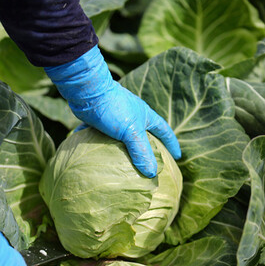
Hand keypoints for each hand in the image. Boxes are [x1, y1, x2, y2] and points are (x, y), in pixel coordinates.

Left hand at [45, 45, 181, 177]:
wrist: (87, 92)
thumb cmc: (113, 108)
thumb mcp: (131, 131)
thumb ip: (141, 151)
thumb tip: (152, 173)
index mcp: (145, 116)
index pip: (164, 131)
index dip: (172, 144)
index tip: (177, 157)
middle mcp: (133, 116)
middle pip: (145, 135)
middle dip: (149, 149)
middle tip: (153, 165)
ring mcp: (117, 118)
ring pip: (124, 139)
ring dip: (126, 151)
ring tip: (128, 167)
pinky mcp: (101, 122)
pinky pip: (105, 138)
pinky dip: (104, 149)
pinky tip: (102, 161)